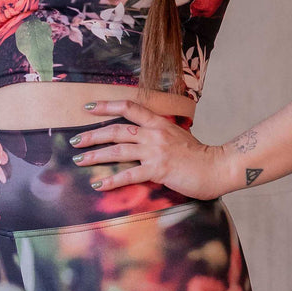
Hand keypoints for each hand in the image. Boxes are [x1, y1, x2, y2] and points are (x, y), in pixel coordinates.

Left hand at [72, 98, 229, 199]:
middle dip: (92, 135)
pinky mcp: (158, 169)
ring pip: (117, 151)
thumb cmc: (199, 156)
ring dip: (95, 155)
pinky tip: (98, 184)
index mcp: (159, 123)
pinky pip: (128, 175)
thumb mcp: (178, 136)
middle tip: (74, 140)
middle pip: (116, 130)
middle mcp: (154, 134)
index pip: (129, 107)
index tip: (89, 107)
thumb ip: (160, 134)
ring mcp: (155, 151)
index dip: (107, 106)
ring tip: (78, 161)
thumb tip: (143, 138)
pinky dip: (111, 180)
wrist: (217, 167)